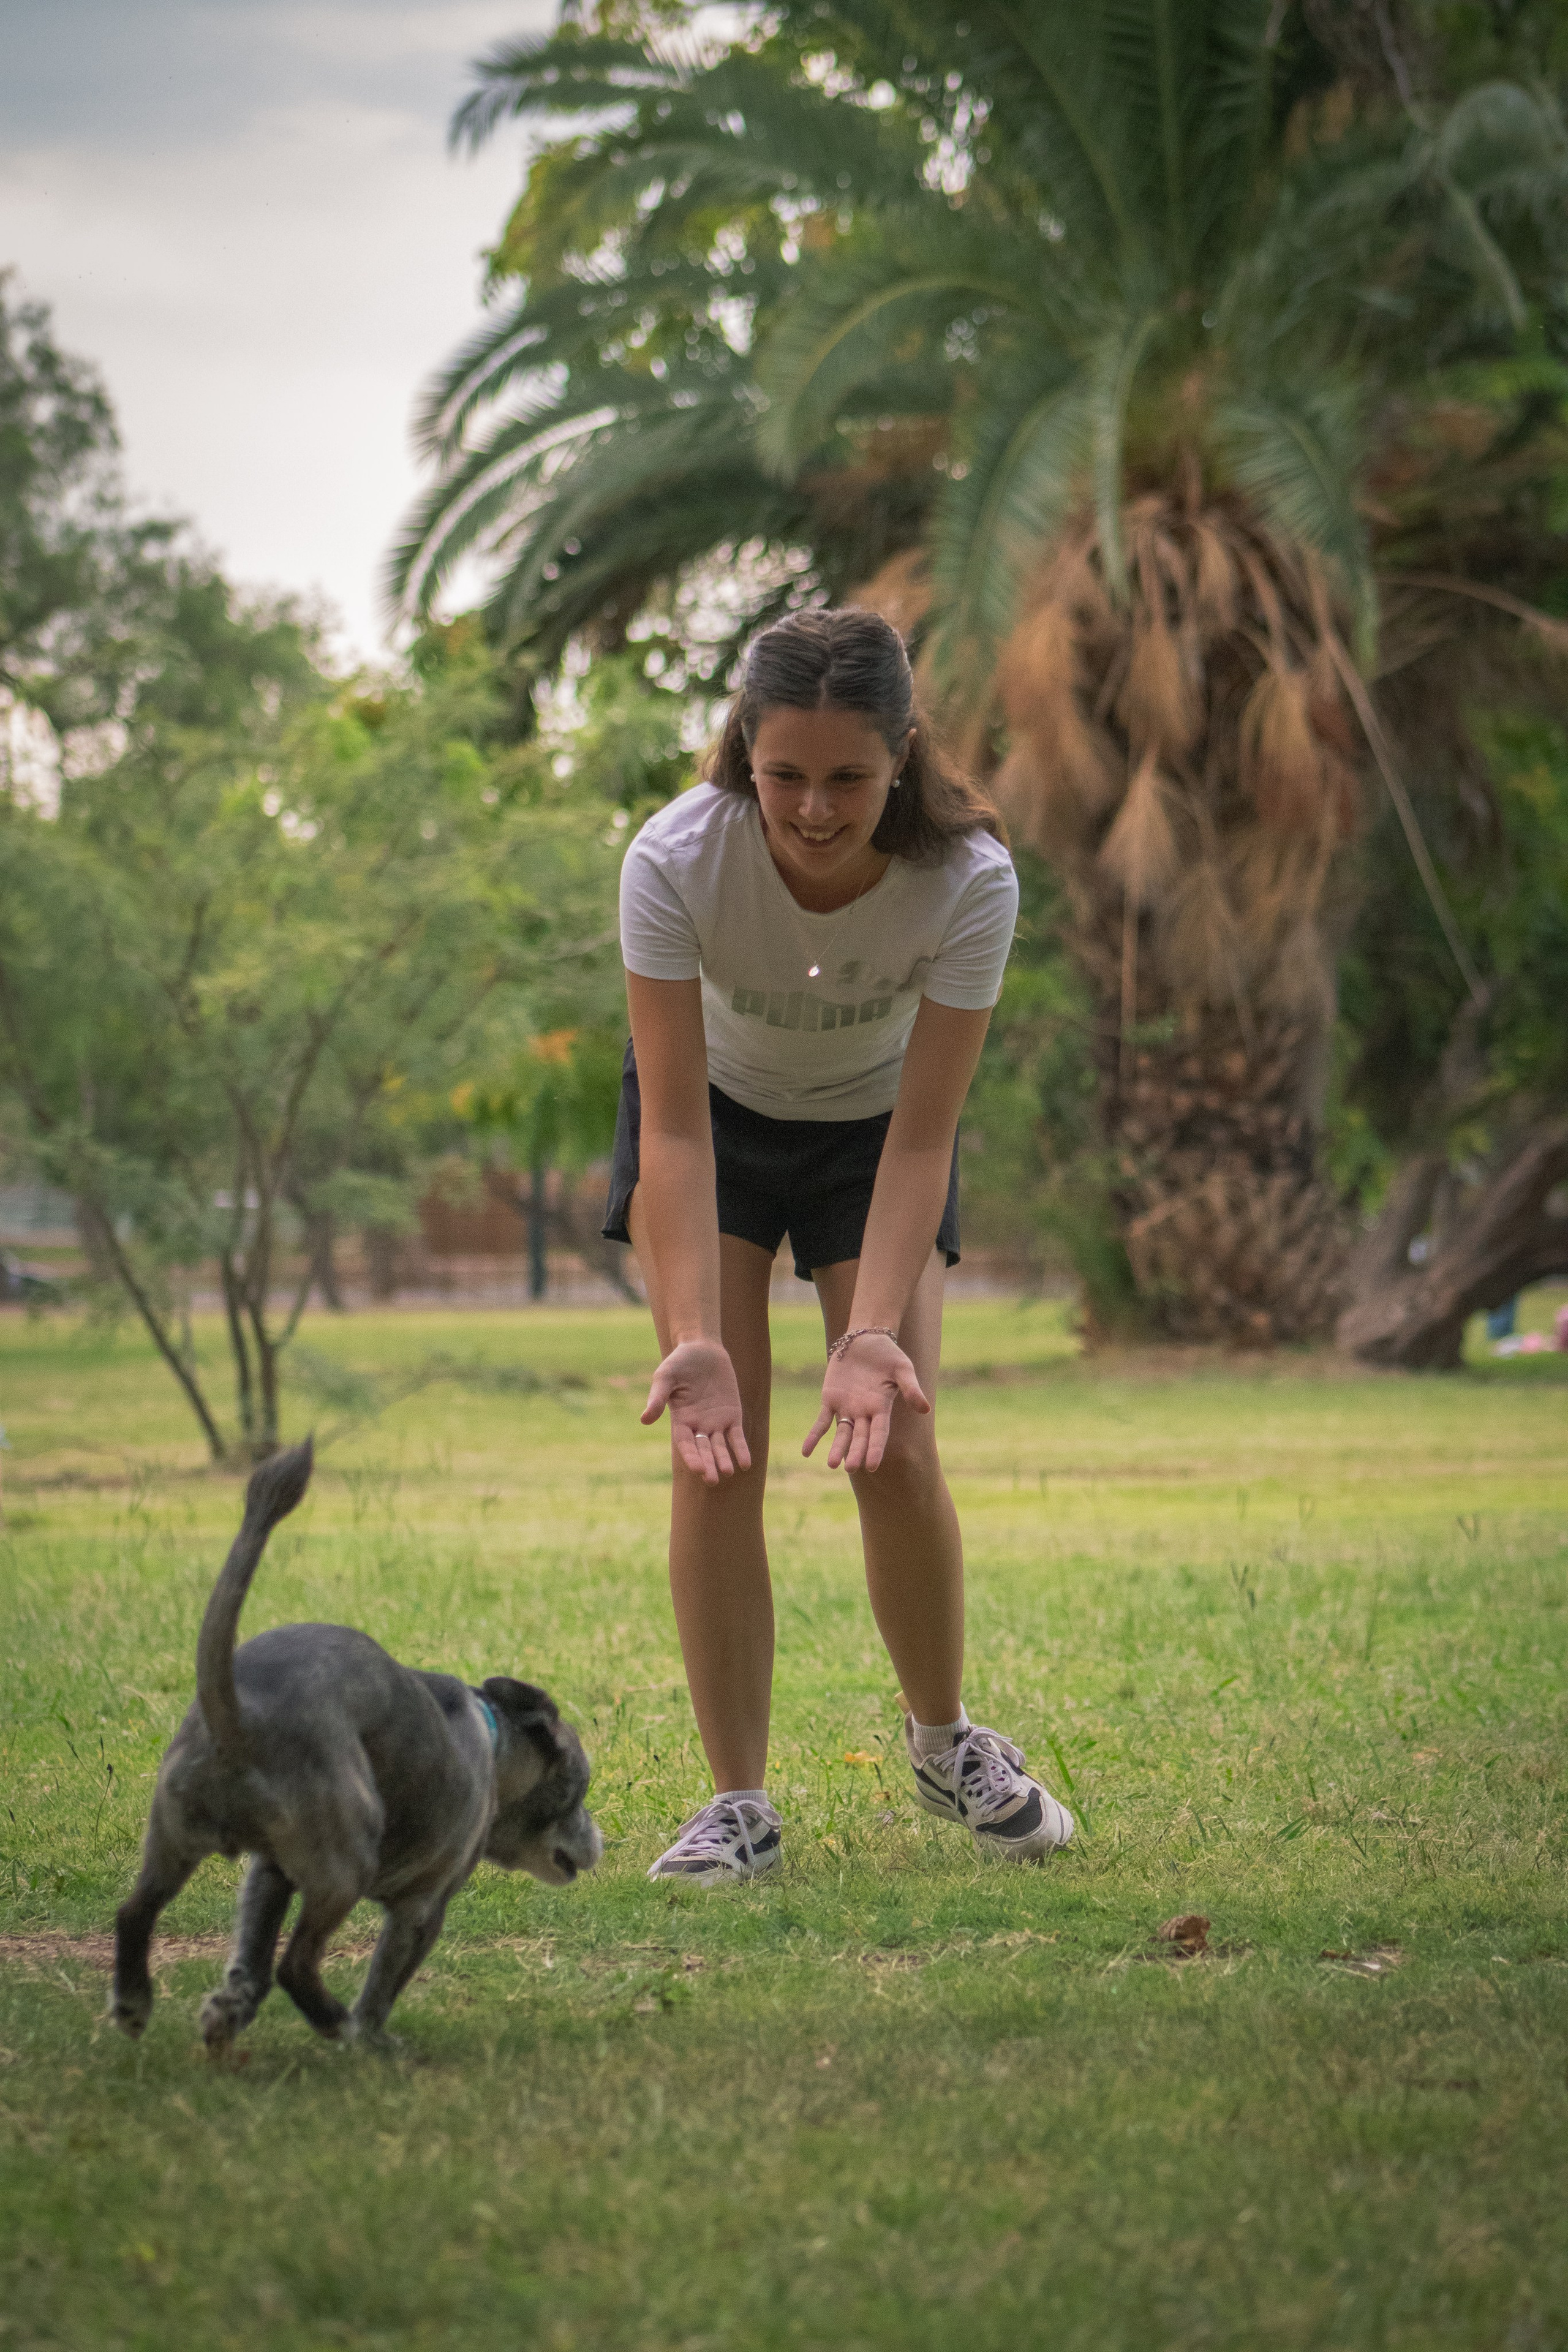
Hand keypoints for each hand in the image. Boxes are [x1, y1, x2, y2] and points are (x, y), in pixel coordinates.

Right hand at [641, 1338, 751, 1485]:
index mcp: (680, 1421)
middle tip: (712, 1479)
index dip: (692, 1457)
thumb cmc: (679, 1362)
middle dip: (708, 1464)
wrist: (702, 1348)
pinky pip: (737, 1436)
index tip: (697, 1469)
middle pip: (703, 1450)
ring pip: (720, 1446)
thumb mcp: (665, 1377)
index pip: (686, 1444)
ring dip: (724, 1459)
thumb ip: (657, 1397)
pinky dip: (741, 1449)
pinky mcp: (732, 1414)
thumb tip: (644, 1419)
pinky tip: (746, 1463)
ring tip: (728, 1471)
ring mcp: (716, 1422)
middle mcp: (698, 1426)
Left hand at [803, 1331, 928, 1472]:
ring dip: (837, 1448)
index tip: (871, 1466)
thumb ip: (911, 1388)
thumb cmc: (888, 1354)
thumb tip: (925, 1409)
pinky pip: (821, 1421)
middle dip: (855, 1452)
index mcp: (882, 1408)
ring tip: (831, 1465)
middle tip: (851, 1468)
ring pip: (842, 1433)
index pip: (879, 1433)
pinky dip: (814, 1435)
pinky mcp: (830, 1399)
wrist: (865, 1338)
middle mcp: (864, 1413)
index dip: (875, 1449)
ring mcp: (846, 1407)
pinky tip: (805, 1452)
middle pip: (860, 1437)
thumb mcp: (903, 1369)